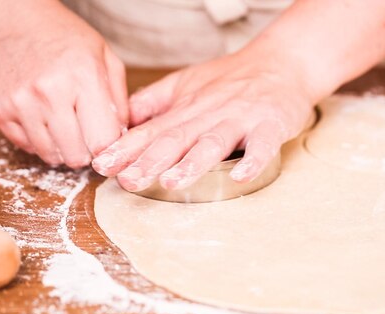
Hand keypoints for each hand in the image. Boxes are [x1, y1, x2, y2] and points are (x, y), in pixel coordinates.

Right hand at [0, 0, 127, 166]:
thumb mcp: (106, 58)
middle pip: (76, 156)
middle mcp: (49, 92)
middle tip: (84, 132)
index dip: (108, 147)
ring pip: (51, 156)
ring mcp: (20, 103)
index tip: (106, 140)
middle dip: (85, 150)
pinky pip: (27, 147)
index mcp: (83, 77)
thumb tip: (122, 138)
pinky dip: (38, 140)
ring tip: (63, 121)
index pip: (102, 141)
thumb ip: (120, 101)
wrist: (17, 22)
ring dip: (61, 147)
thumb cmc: (66, 39)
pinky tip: (42, 116)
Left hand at [91, 50, 314, 190]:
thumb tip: (120, 123)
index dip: (126, 148)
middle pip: (176, 138)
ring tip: (171, 181)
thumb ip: (154, 103)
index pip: (151, 130)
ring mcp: (240, 119)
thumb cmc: (232, 78)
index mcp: (187, 108)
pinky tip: (240, 176)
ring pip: (213, 142)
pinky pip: (263, 146)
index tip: (103, 165)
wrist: (282, 62)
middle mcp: (209, 113)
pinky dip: (253, 161)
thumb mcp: (186, 83)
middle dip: (150, 160)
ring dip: (192, 162)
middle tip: (128, 181)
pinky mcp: (270, 125)